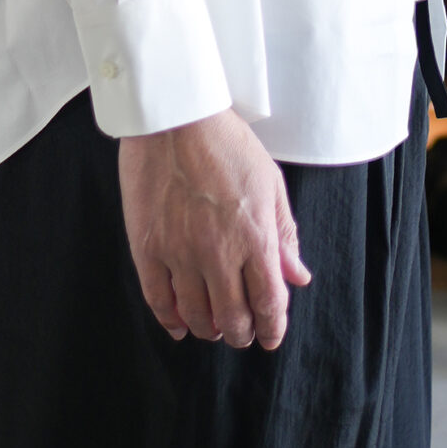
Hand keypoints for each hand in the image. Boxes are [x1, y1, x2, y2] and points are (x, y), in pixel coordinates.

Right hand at [118, 108, 309, 351]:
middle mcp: (219, 252)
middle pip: (233, 318)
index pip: (269, 302)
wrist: (174, 113)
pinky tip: (177, 325)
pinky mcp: (148, 246)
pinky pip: (158, 299)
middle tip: (241, 332)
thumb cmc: (225, 141)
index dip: (273, 326)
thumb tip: (299, 276)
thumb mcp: (269, 181)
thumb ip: (284, 234)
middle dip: (241, 333)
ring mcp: (180, 251)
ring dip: (207, 330)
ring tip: (211, 327)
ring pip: (196, 315)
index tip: (271, 334)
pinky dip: (169, 320)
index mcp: (255, 236)